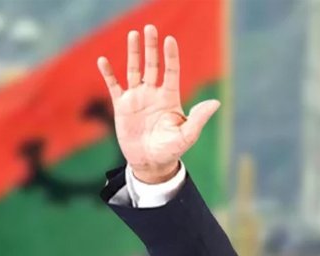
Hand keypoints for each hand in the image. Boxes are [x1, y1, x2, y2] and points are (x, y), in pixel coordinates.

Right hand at [96, 24, 220, 183]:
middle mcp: (154, 94)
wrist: (151, 163)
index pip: (171, 71)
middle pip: (153, 65)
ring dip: (133, 53)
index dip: (170, 56)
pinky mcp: (122, 107)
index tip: (170, 40)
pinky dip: (108, 74)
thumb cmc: (172, 150)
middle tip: (149, 28)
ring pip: (134, 70)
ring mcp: (137, 99)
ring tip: (133, 34)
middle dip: (151, 47)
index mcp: (170, 98)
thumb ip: (199, 118)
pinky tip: (103, 60)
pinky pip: (114, 86)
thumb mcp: (187, 135)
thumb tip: (216, 102)